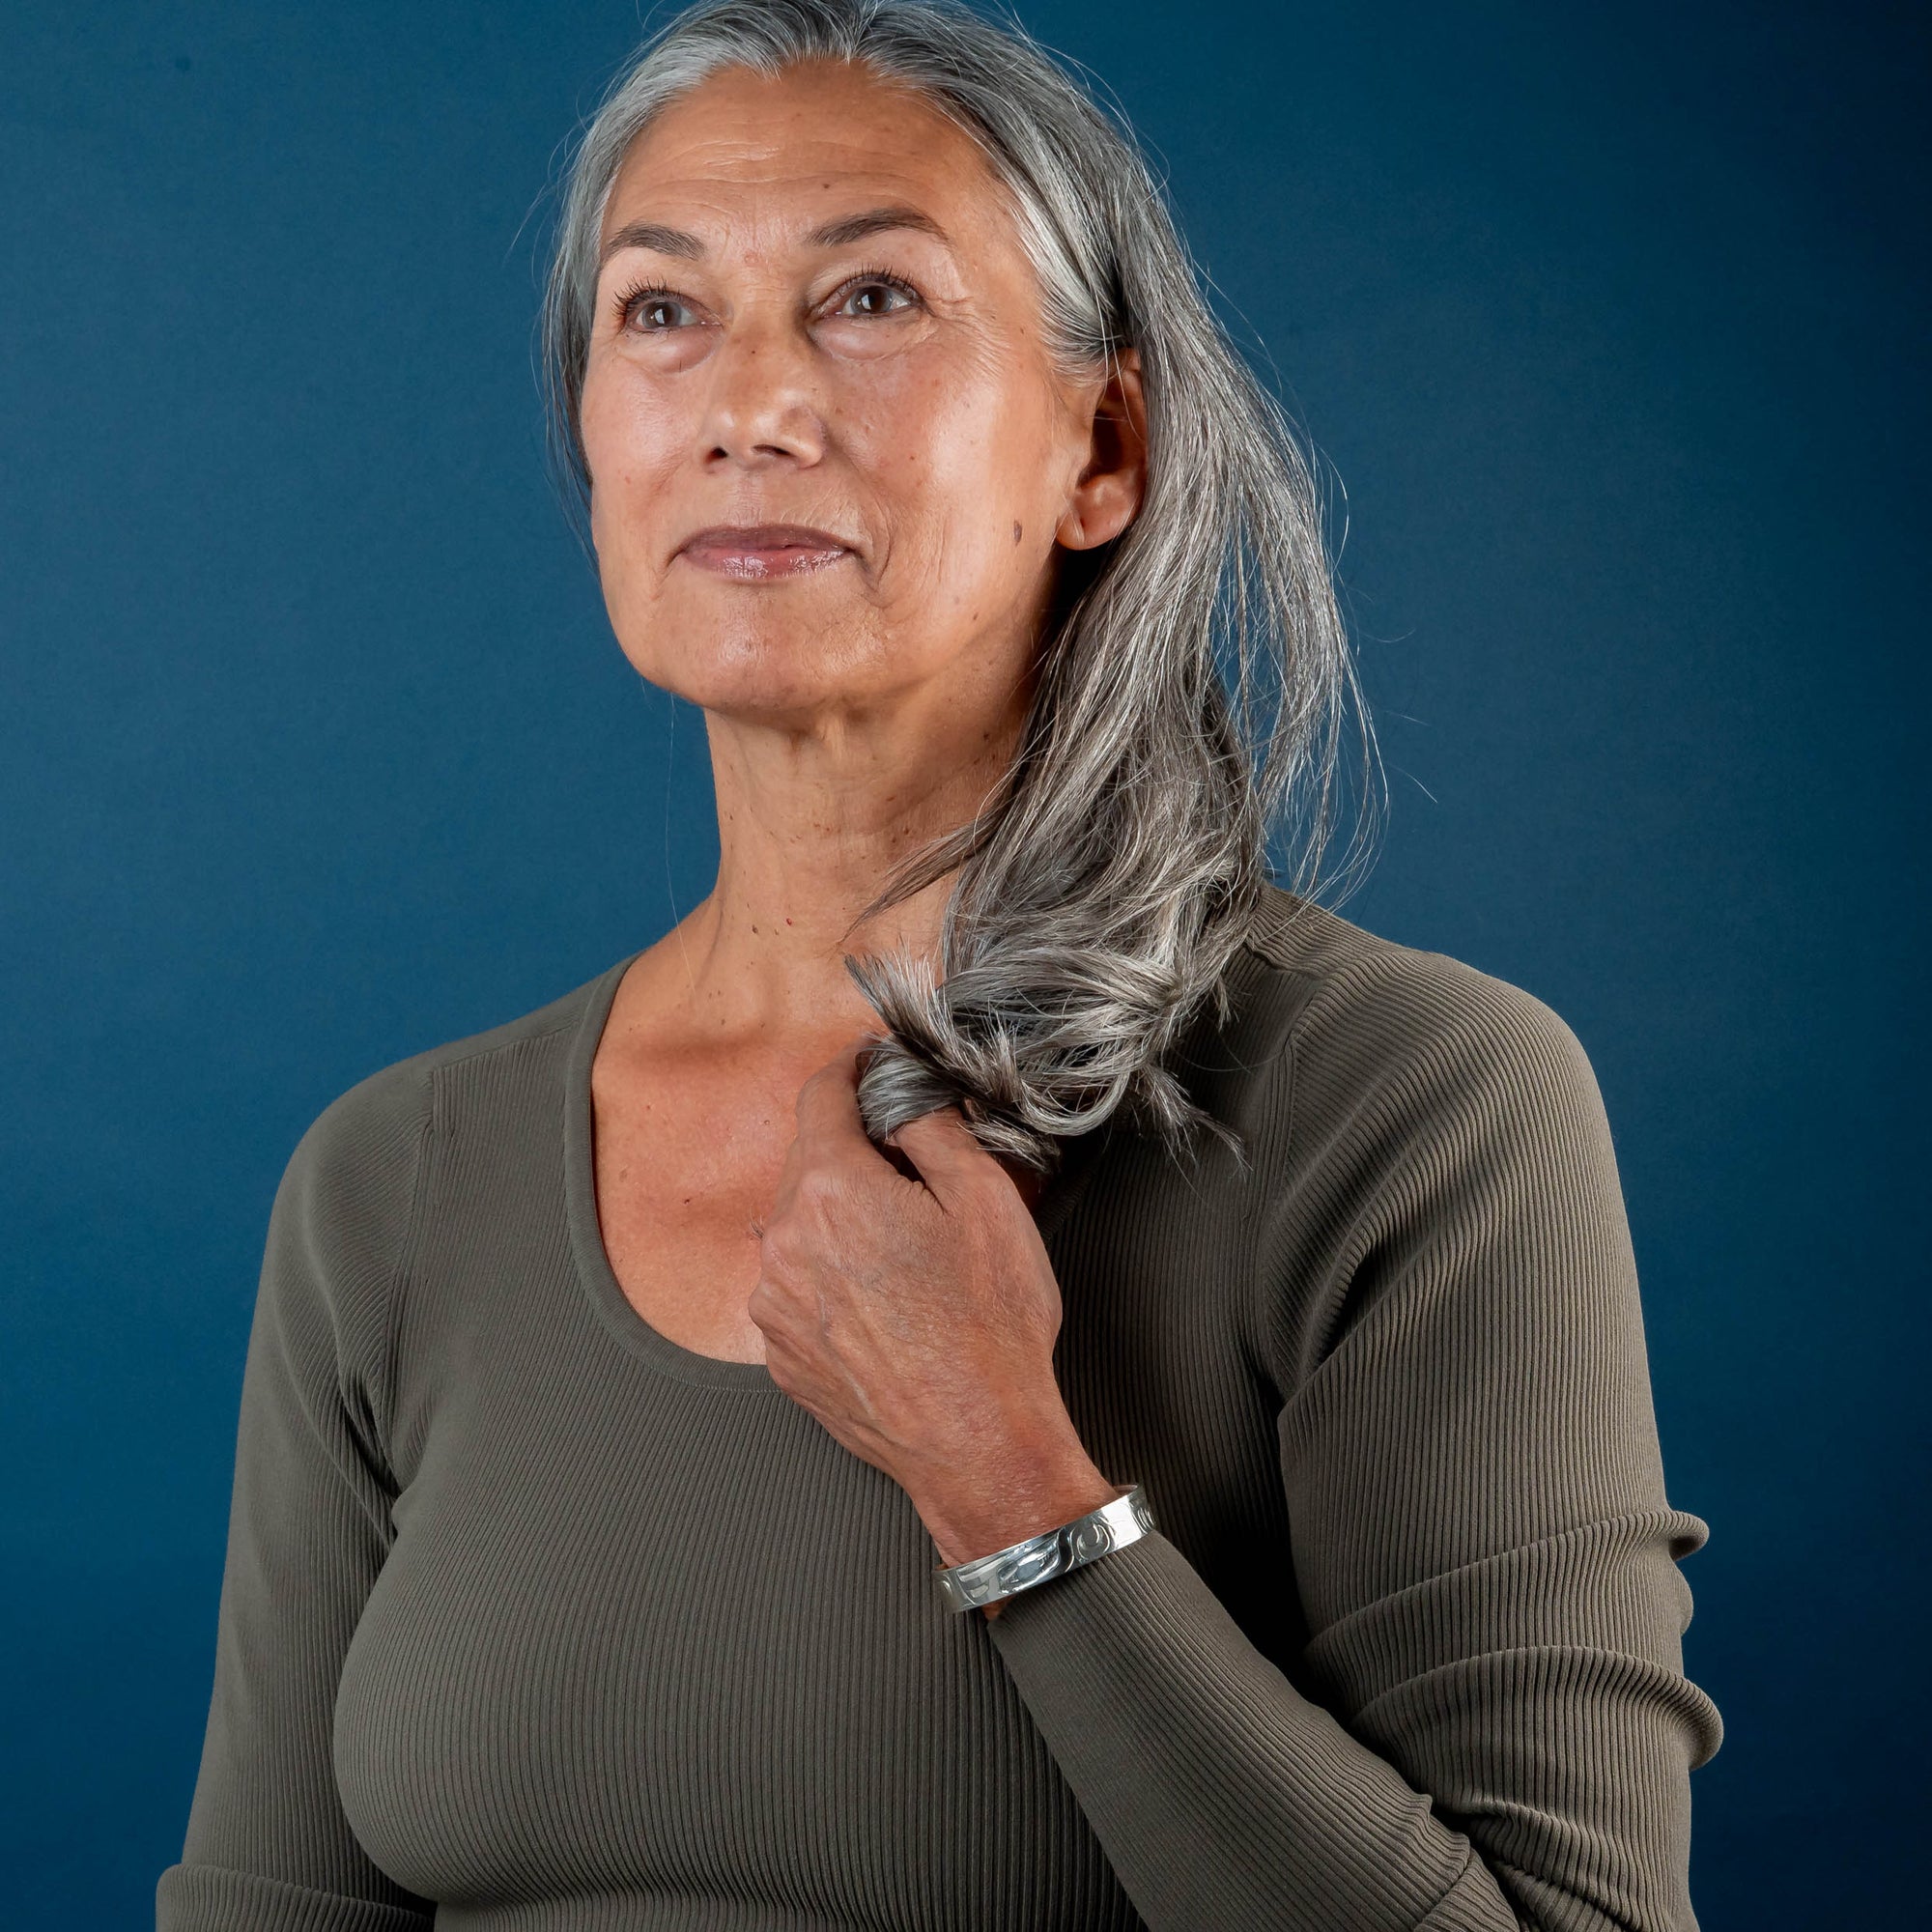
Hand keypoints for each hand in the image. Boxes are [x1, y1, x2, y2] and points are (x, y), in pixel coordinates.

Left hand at [747, 1034, 1119, 1600]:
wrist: (977, 1442)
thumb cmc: (990, 1329)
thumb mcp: (986, 1200)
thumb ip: (933, 1128)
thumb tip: (903, 1096)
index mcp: (830, 1190)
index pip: (821, 1098)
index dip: (849, 1072)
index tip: (867, 1066)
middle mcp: (784, 1242)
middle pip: (809, 1164)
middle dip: (855, 1157)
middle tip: (915, 1176)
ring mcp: (775, 1305)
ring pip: (800, 1229)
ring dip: (841, 1223)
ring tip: (908, 1259)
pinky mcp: (780, 1355)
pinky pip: (798, 1290)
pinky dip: (831, 1281)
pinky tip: (887, 1306)